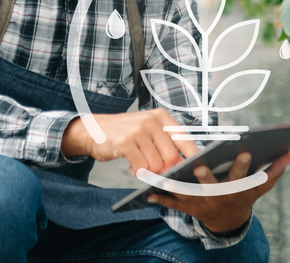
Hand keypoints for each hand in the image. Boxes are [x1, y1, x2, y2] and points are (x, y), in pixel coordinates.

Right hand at [60, 109, 198, 175]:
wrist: (93, 131)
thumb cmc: (125, 134)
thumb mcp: (148, 132)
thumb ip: (165, 145)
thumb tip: (182, 165)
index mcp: (161, 117)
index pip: (184, 138)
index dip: (191, 155)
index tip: (196, 167)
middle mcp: (151, 121)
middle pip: (171, 156)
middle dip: (165, 168)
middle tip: (154, 169)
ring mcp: (138, 131)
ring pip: (157, 164)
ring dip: (148, 170)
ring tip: (138, 163)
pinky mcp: (125, 143)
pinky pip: (142, 167)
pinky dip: (138, 172)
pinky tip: (131, 165)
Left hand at [147, 152, 289, 233]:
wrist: (227, 222)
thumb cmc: (244, 196)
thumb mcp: (260, 186)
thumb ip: (274, 171)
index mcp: (238, 189)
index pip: (243, 177)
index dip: (243, 166)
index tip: (244, 151)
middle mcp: (220, 197)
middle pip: (214, 187)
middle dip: (207, 177)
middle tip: (201, 165)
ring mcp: (203, 204)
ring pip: (189, 195)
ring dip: (176, 187)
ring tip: (164, 176)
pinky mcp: (188, 209)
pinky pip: (173, 205)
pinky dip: (160, 200)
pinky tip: (148, 193)